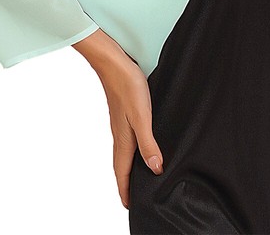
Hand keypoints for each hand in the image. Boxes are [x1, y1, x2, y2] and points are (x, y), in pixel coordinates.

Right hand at [98, 54, 163, 208]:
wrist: (114, 63)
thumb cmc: (128, 87)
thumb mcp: (142, 116)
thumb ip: (148, 143)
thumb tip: (155, 168)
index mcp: (123, 139)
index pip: (122, 172)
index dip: (126, 190)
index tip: (130, 206)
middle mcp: (119, 135)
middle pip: (121, 166)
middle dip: (126, 183)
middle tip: (132, 197)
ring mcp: (120, 124)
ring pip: (123, 153)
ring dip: (128, 167)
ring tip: (135, 177)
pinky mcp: (123, 114)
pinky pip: (126, 140)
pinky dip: (131, 151)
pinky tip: (138, 146)